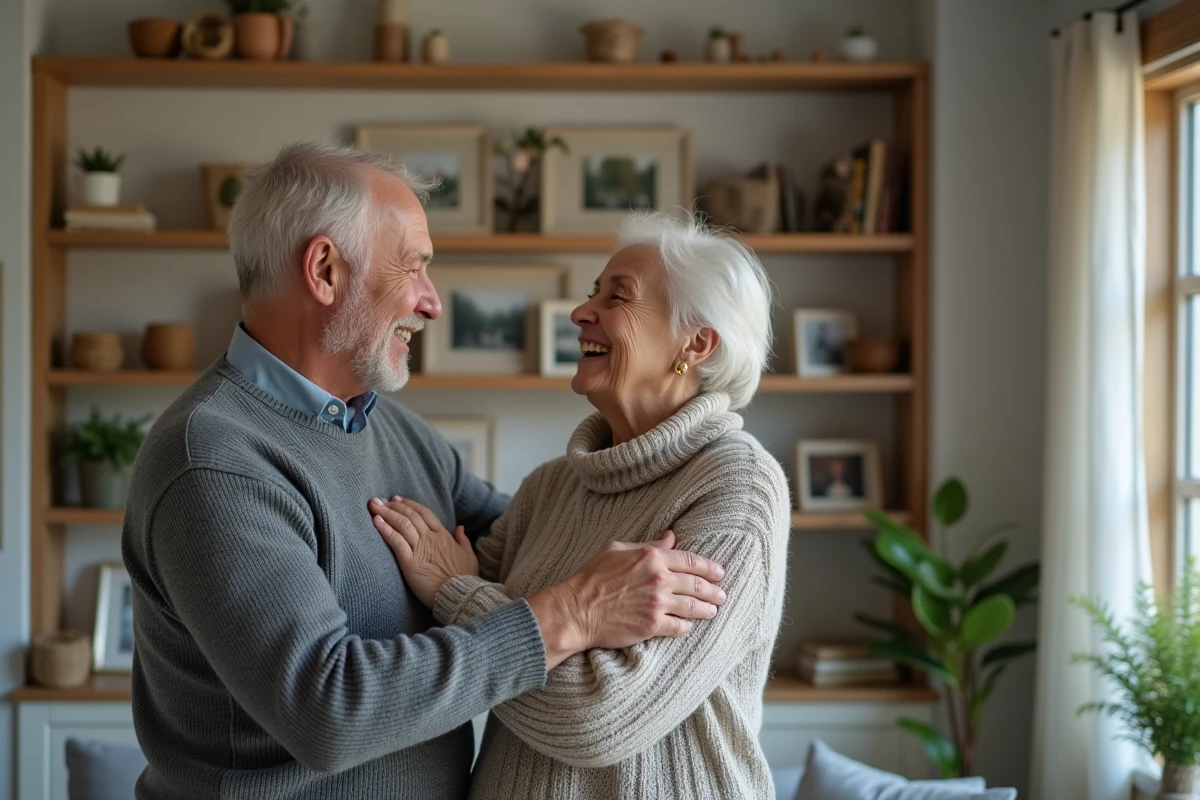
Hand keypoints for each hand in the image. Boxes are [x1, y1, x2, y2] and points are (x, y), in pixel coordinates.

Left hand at [370, 497, 478, 607]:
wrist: (459, 595)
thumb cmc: (465, 578)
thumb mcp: (469, 556)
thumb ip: (463, 540)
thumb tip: (460, 527)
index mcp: (444, 536)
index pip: (425, 514)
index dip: (411, 505)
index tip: (399, 499)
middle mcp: (431, 538)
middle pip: (410, 516)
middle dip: (394, 505)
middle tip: (381, 500)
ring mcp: (420, 549)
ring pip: (402, 524)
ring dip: (387, 512)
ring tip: (374, 505)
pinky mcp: (410, 562)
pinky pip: (396, 541)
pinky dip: (385, 529)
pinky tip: (376, 521)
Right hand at [527, 531, 726, 667]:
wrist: (576, 609)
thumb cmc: (592, 577)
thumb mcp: (618, 549)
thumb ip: (648, 545)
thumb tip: (671, 537)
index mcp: (652, 557)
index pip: (691, 561)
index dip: (709, 568)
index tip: (720, 573)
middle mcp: (659, 579)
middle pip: (698, 585)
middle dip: (714, 590)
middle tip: (722, 594)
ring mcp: (657, 604)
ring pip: (694, 607)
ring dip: (707, 609)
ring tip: (713, 611)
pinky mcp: (652, 625)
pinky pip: (680, 627)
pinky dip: (687, 626)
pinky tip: (688, 625)